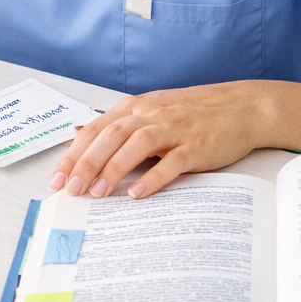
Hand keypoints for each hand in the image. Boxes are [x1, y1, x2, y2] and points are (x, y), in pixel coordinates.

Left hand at [47, 81, 271, 198]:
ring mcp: (174, 129)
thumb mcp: (151, 111)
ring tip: (98, 194)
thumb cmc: (193, 113)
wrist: (242, 107)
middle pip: (110, 136)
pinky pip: (172, 162)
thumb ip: (120, 125)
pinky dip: (153, 178)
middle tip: (71, 190)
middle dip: (86, 164)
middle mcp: (150, 114)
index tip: (58, 179)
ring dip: (113, 169)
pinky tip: (137, 194)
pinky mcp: (197, 146)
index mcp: (135, 107)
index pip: (95, 130)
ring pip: (136, 145)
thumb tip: (82, 138)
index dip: (73, 154)